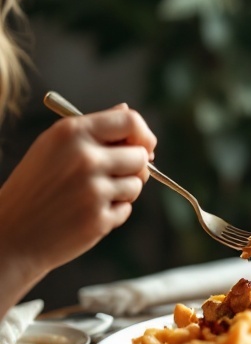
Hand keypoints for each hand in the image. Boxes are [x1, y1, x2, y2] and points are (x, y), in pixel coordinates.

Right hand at [0, 104, 156, 312]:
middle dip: (134, 166)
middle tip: (114, 175)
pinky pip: (126, 210)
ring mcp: (93, 190)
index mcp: (72, 133)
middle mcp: (84, 158)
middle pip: (140, 156)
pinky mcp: (98, 219)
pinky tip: (85, 214)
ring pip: (136, 185)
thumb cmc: (35, 186)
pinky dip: (112, 212)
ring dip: (122, 191)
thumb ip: (92, 128)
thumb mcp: (54, 146)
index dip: (143, 134)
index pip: (130, 121)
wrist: (12, 233)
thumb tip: (126, 110)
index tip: (145, 146)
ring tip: (91, 196)